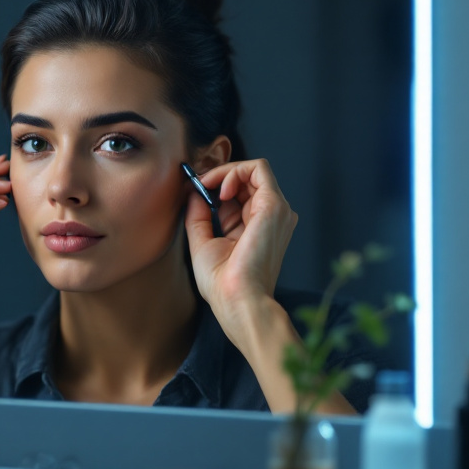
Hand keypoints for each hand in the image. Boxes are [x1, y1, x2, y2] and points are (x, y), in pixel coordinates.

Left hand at [184, 159, 296, 335]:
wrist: (236, 299)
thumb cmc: (221, 282)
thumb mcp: (202, 240)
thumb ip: (199, 213)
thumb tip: (193, 190)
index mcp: (254, 226)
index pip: (238, 193)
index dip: (215, 185)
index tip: (193, 189)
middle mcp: (269, 216)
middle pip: (246, 179)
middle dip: (218, 175)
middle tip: (197, 184)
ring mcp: (275, 210)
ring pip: (254, 170)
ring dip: (225, 171)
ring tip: (206, 185)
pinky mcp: (274, 206)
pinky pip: (259, 169)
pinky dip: (235, 170)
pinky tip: (220, 189)